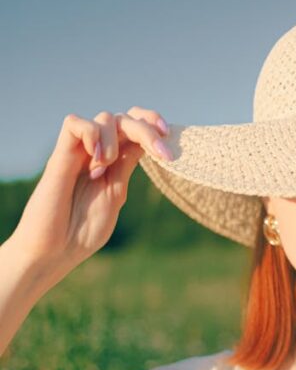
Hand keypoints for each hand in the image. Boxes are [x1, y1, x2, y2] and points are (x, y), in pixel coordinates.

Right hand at [10, 107, 171, 278]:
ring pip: (105, 118)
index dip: (151, 122)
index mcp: (114, 163)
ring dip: (115, 140)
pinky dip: (92, 135)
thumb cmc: (83, 231)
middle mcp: (97, 153)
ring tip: (105, 169)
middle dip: (147, 129)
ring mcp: (78, 153)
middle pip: (124, 118)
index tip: (168, 134)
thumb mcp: (115, 193)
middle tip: (162, 152)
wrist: (54, 251)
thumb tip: (146, 142)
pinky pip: (74, 123)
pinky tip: (94, 162)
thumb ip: (126, 166)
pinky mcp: (59, 156)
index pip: (134, 126)